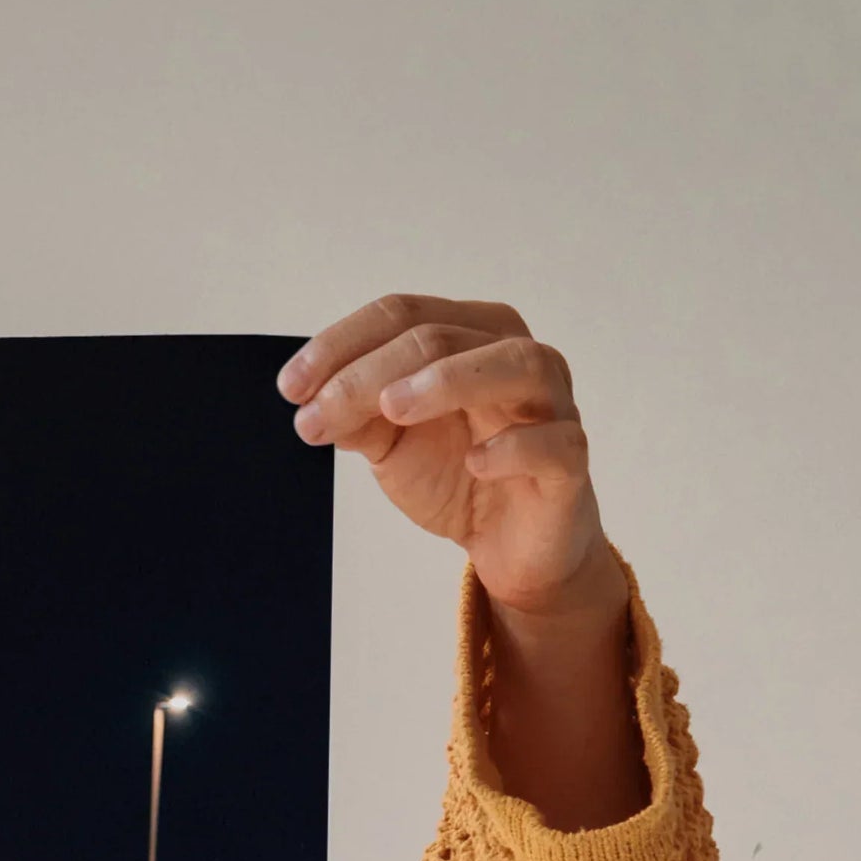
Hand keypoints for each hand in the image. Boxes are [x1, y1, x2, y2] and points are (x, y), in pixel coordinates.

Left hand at [283, 294, 645, 826]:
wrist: (509, 545)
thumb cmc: (458, 474)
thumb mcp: (392, 443)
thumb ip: (357, 415)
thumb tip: (311, 399)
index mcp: (470, 336)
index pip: (404, 315)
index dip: (342, 344)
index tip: (290, 387)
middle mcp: (515, 356)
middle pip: (442, 337)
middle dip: (369, 373)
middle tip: (317, 413)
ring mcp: (551, 405)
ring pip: (514, 365)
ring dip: (449, 380)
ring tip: (392, 408)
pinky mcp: (569, 461)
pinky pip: (553, 442)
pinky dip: (514, 446)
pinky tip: (476, 461)